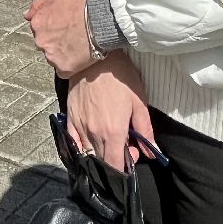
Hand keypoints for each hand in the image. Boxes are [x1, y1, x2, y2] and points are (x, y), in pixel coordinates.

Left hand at [25, 0, 94, 76]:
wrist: (100, 17)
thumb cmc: (81, 2)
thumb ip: (38, 4)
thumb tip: (26, 15)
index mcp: (37, 23)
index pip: (39, 29)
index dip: (52, 27)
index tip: (64, 26)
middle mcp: (40, 41)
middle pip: (45, 44)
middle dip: (55, 41)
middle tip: (72, 36)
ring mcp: (51, 56)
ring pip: (53, 57)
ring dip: (62, 53)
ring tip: (78, 46)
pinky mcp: (63, 68)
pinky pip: (64, 70)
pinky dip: (70, 65)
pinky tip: (80, 57)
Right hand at [66, 52, 154, 171]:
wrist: (95, 56)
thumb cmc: (120, 77)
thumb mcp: (139, 102)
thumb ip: (145, 131)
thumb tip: (152, 153)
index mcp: (113, 132)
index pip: (115, 166)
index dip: (125, 167)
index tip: (132, 152)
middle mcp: (94, 134)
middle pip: (102, 162)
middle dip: (114, 159)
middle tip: (124, 143)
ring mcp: (80, 126)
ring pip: (88, 153)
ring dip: (100, 153)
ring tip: (109, 139)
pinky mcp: (70, 118)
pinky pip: (73, 142)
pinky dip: (82, 147)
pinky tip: (90, 141)